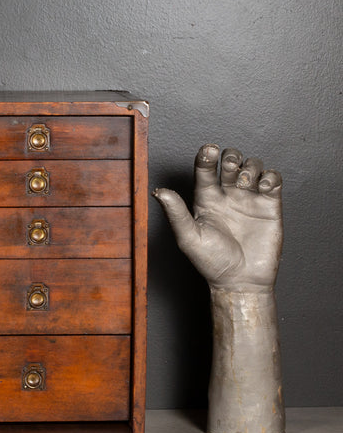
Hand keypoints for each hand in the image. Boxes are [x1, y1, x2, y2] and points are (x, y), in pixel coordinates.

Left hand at [153, 144, 282, 291]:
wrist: (240, 281)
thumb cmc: (211, 262)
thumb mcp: (188, 237)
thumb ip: (175, 212)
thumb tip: (159, 191)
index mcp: (205, 199)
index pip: (205, 169)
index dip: (206, 156)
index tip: (208, 150)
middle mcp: (226, 195)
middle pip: (230, 162)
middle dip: (231, 157)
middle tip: (230, 167)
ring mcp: (248, 199)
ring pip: (251, 166)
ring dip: (250, 166)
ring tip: (245, 182)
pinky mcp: (269, 206)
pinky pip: (273, 180)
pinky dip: (270, 176)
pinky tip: (263, 186)